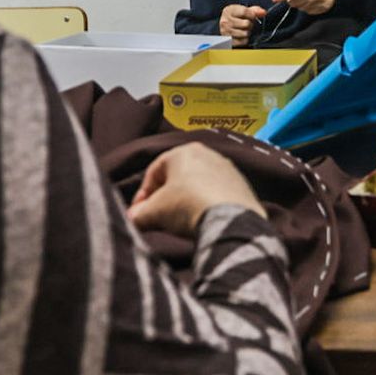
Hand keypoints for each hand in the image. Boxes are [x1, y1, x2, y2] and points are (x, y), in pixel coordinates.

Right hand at [128, 142, 264, 235]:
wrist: (230, 220)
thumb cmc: (188, 206)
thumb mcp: (154, 212)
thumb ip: (138, 214)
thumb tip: (133, 219)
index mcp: (184, 151)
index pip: (154, 172)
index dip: (142, 195)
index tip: (138, 214)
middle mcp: (208, 154)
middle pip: (177, 178)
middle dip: (164, 199)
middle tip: (157, 218)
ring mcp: (228, 169)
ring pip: (198, 185)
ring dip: (186, 203)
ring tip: (180, 223)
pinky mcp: (243, 186)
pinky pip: (217, 194)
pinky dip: (206, 206)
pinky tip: (202, 221)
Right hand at [219, 3, 266, 45]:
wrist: (227, 25)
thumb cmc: (237, 17)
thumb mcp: (245, 10)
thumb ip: (255, 10)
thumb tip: (263, 12)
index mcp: (228, 11)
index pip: (244, 12)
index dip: (252, 14)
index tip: (253, 16)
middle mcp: (225, 21)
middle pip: (246, 24)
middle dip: (250, 24)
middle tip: (247, 23)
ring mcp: (225, 32)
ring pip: (245, 33)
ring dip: (247, 32)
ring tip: (244, 29)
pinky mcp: (228, 41)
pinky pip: (243, 41)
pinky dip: (245, 39)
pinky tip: (241, 35)